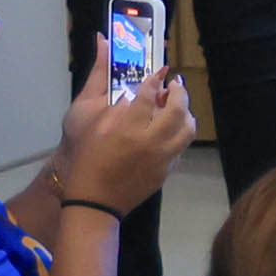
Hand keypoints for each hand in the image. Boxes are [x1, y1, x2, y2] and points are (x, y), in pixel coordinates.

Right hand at [57, 42, 196, 210]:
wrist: (96, 202)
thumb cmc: (88, 164)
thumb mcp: (94, 132)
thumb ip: (116, 110)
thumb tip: (132, 95)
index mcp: (129, 130)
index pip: (148, 97)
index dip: (154, 81)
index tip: (157, 74)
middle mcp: (151, 142)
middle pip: (177, 110)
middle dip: (179, 93)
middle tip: (175, 84)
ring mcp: (163, 158)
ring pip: (187, 129)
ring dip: (186, 113)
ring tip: (179, 106)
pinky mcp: (167, 170)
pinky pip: (181, 146)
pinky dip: (180, 132)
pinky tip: (172, 128)